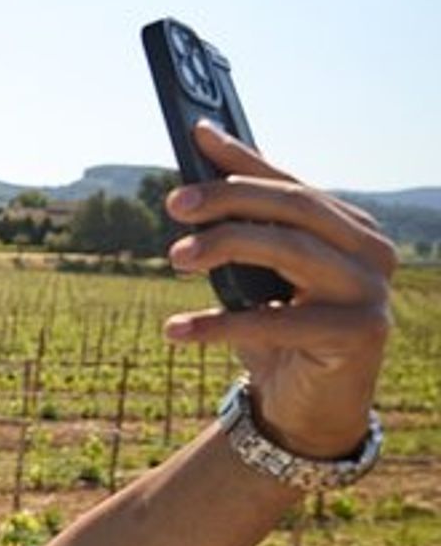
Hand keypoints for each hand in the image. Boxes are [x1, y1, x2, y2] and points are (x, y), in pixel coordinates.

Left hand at [163, 123, 395, 457]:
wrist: (306, 410)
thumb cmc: (278, 334)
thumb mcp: (254, 277)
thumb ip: (239, 228)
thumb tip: (195, 170)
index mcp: (350, 229)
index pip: (291, 184)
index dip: (244, 159)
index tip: (196, 135)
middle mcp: (372, 253)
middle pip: (295, 208)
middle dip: (230, 199)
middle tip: (175, 205)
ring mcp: (371, 292)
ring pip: (292, 250)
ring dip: (225, 247)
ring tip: (173, 257)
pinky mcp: (360, 334)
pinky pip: (279, 320)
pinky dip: (222, 323)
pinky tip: (177, 329)